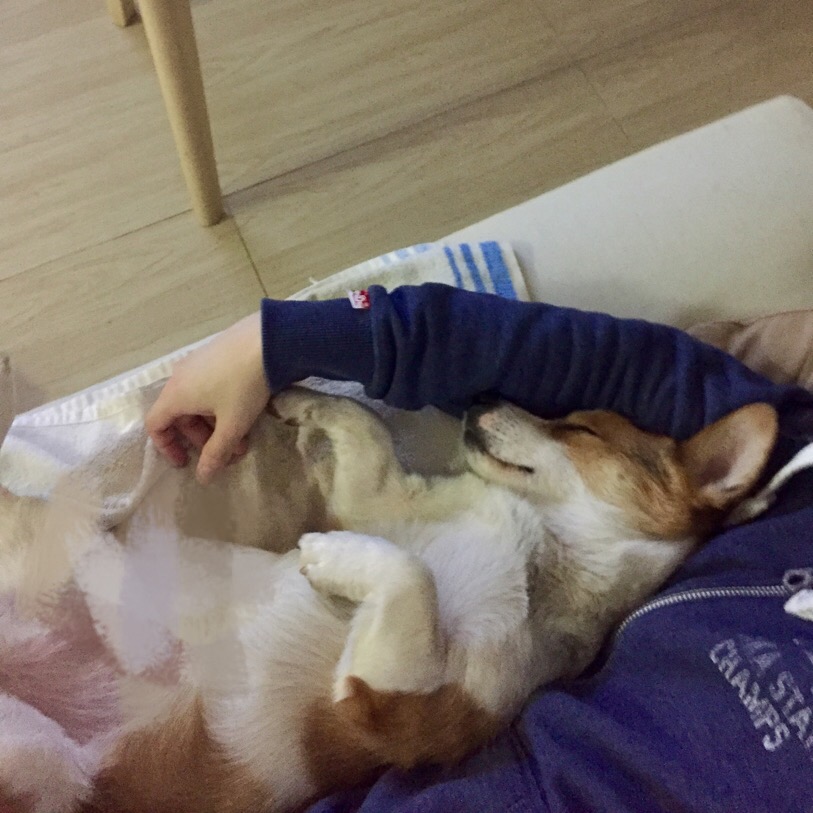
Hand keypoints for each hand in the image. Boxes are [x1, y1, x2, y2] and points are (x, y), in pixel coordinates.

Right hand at [146, 312, 269, 484]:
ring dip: (215, 424)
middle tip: (228, 453)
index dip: (167, 447)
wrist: (268, 340)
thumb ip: (216, 453)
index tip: (185, 462)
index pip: (156, 425)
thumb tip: (202, 477)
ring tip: (242, 438)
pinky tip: (244, 412)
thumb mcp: (232, 425)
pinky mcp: (214, 353)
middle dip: (202, 439)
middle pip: (180, 415)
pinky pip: (207, 385)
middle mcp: (179, 376)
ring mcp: (196, 362)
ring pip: (197, 401)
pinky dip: (219, 405)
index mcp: (175, 394)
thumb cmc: (244, 387)